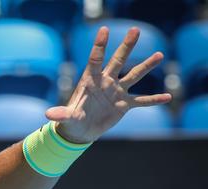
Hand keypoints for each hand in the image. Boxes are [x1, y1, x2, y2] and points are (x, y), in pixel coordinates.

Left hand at [46, 26, 171, 143]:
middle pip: (118, 60)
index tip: (104, 30)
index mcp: (90, 81)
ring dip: (146, 66)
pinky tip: (167, 97)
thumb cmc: (71, 121)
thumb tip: (49, 115)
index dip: (99, 46)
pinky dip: (154, 99)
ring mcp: (116, 92)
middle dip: (126, 46)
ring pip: (134, 75)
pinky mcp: (124, 104)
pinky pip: (142, 101)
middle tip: (135, 29)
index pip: (96, 60)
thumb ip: (61, 114)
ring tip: (159, 55)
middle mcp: (106, 82)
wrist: (80, 131)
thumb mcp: (67, 117)